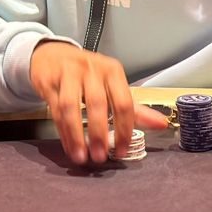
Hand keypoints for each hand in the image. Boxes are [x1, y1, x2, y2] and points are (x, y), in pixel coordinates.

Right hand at [29, 41, 168, 164]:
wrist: (55, 55)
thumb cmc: (87, 74)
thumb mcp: (113, 86)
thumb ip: (135, 108)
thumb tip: (161, 124)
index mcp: (113, 71)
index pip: (124, 102)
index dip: (125, 129)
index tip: (122, 150)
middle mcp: (92, 70)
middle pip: (98, 103)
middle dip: (99, 133)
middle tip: (100, 156)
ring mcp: (69, 73)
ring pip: (71, 107)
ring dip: (76, 135)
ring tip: (82, 156)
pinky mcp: (50, 81)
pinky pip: (55, 109)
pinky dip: (63, 132)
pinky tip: (69, 146)